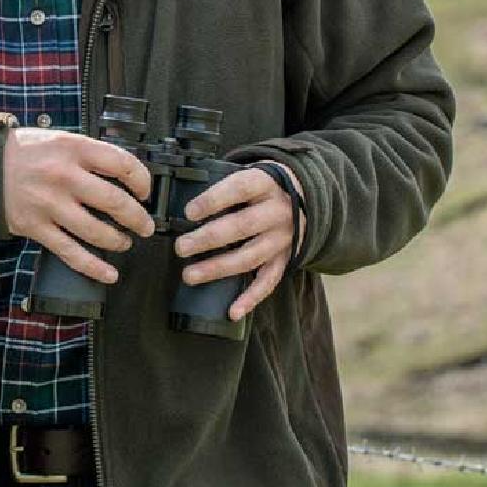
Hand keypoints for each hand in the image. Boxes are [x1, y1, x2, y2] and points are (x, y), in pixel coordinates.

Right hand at [3, 128, 154, 282]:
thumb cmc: (25, 152)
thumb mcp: (61, 139)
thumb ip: (91, 154)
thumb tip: (126, 174)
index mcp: (73, 149)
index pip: (122, 164)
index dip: (142, 181)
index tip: (145, 192)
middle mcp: (63, 176)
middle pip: (114, 201)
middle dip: (138, 218)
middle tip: (146, 226)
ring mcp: (50, 204)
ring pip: (96, 231)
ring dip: (119, 241)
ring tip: (125, 242)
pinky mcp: (37, 227)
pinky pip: (71, 252)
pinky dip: (94, 267)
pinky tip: (109, 273)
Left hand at [174, 163, 305, 321]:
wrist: (305, 196)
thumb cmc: (263, 187)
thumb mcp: (250, 175)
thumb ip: (225, 188)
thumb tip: (187, 206)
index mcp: (265, 184)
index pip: (239, 189)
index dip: (213, 200)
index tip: (189, 212)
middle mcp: (277, 212)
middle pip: (242, 226)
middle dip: (208, 239)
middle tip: (181, 247)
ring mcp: (282, 238)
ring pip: (250, 256)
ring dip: (218, 268)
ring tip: (189, 275)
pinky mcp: (285, 259)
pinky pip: (269, 281)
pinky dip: (250, 298)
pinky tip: (232, 311)